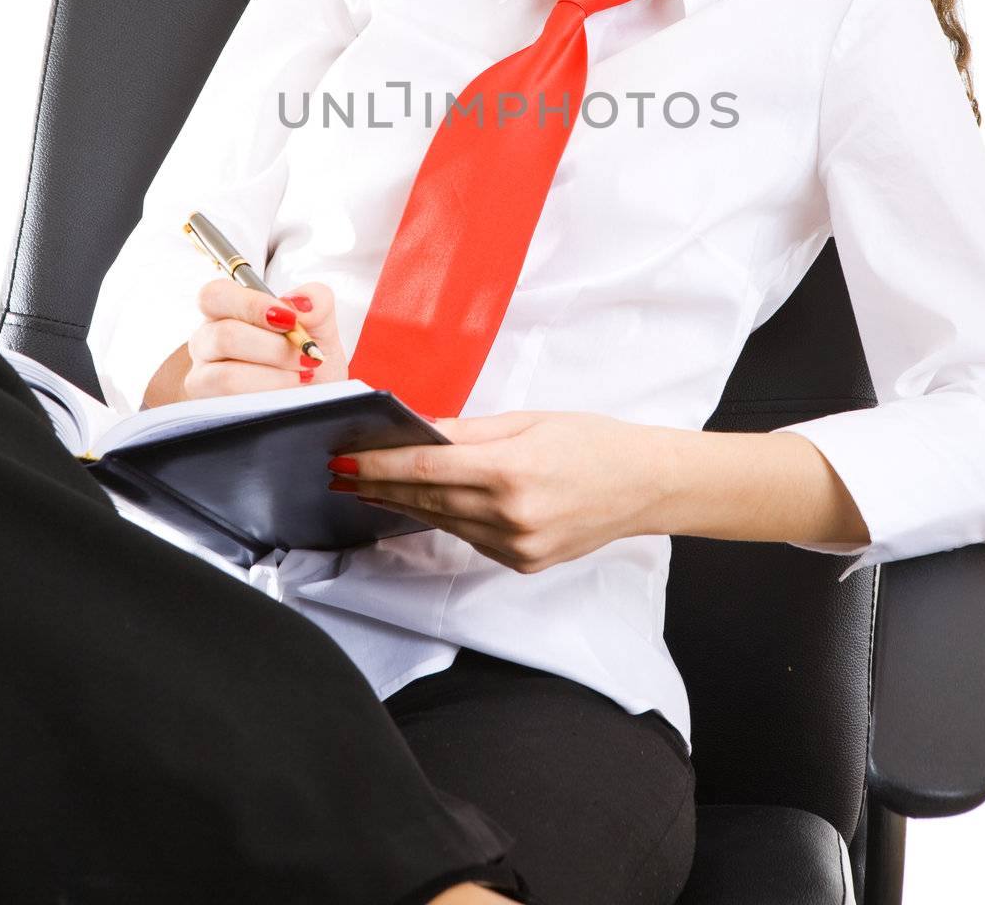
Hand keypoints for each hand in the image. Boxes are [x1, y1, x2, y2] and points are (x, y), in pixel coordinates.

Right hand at [184, 277, 348, 398]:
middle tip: (306, 355)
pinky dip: (269, 397)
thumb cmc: (305, 359)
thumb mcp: (319, 326)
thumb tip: (301, 303)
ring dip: (275, 377)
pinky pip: (234, 404)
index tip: (290, 320)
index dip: (253, 306)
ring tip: (303, 376)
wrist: (313, 399)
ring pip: (228, 376)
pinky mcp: (211, 409)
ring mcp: (204, 377)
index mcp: (226, 311)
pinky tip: (289, 393)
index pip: (216, 295)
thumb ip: (316, 301)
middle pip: (224, 336)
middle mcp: (207, 342)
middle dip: (275, 348)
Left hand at [327, 410, 657, 573]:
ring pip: (443, 523)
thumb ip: (468, 431)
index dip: (376, 466)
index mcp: (510, 470)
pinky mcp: (522, 563)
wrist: (644, 486)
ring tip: (368, 489)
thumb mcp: (528, 421)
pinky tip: (422, 505)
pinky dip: (445, 519)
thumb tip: (418, 431)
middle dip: (377, 486)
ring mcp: (516, 546)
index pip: (424, 470)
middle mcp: (510, 515)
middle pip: (425, 501)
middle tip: (339, 473)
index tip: (343, 459)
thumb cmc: (591, 442)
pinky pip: (470, 539)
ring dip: (402, 506)